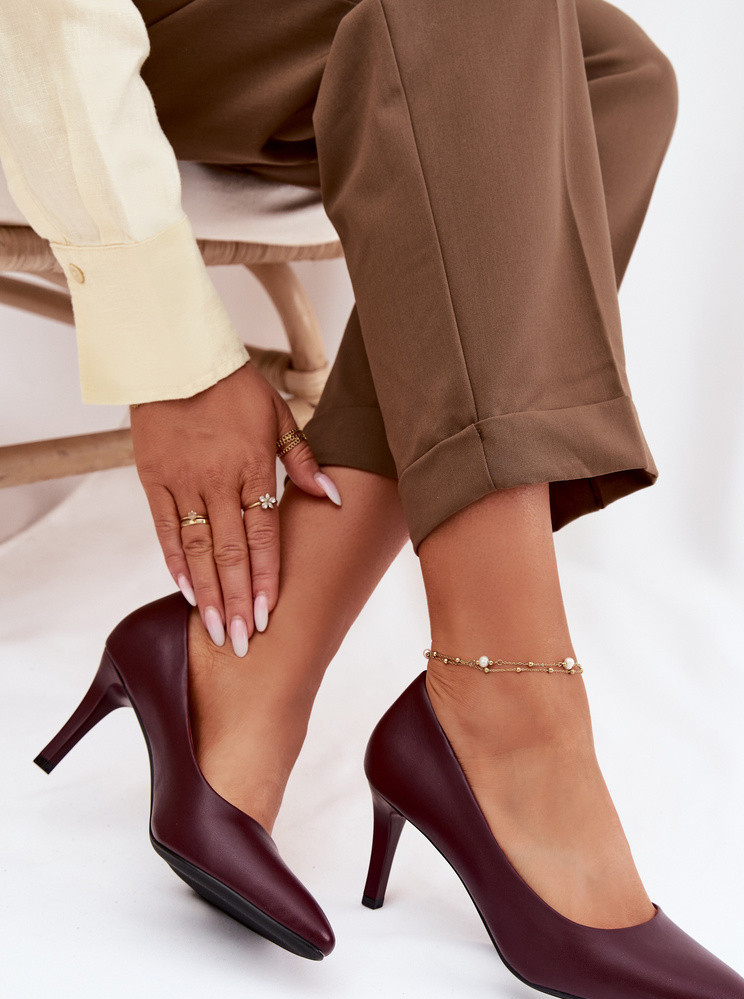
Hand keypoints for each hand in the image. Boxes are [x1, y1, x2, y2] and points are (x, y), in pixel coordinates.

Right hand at [130, 361, 340, 653]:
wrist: (174, 356)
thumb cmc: (234, 386)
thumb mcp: (279, 416)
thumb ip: (305, 462)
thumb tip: (334, 498)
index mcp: (254, 467)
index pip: (263, 534)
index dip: (265, 576)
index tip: (269, 614)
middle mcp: (217, 480)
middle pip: (230, 552)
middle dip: (237, 600)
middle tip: (241, 641)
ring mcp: (183, 481)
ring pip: (197, 548)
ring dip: (207, 592)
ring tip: (215, 629)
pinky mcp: (153, 479)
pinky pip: (164, 528)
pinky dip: (174, 561)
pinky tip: (185, 590)